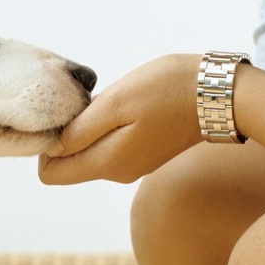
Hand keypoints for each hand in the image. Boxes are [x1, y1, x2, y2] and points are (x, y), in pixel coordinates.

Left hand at [38, 54, 202, 184]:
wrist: (219, 94)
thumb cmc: (166, 91)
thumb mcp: (115, 103)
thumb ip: (80, 130)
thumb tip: (51, 148)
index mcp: (107, 164)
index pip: (51, 174)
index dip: (46, 144)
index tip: (61, 116)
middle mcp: (117, 172)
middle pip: (69, 162)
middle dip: (67, 134)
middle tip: (87, 102)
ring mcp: (132, 165)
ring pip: (90, 151)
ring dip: (89, 127)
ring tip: (111, 100)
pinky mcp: (144, 153)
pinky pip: (110, 144)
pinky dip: (107, 125)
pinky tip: (126, 105)